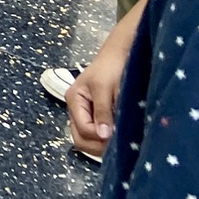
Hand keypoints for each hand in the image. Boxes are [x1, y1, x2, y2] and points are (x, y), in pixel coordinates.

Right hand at [67, 6, 142, 158]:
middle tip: (119, 146)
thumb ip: (103, 111)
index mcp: (74, 100)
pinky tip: (119, 138)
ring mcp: (87, 113)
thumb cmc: (112, 67)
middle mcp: (77, 109)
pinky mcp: (98, 115)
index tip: (119, 137)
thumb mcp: (106, 87)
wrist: (123, 53)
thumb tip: (103, 136)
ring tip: (120, 142)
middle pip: (80, 139)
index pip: (83, 130)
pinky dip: (106, 140)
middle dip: (98, 146)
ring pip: (88, 139)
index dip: (100, 137)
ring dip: (102, 144)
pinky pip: (97, 134)